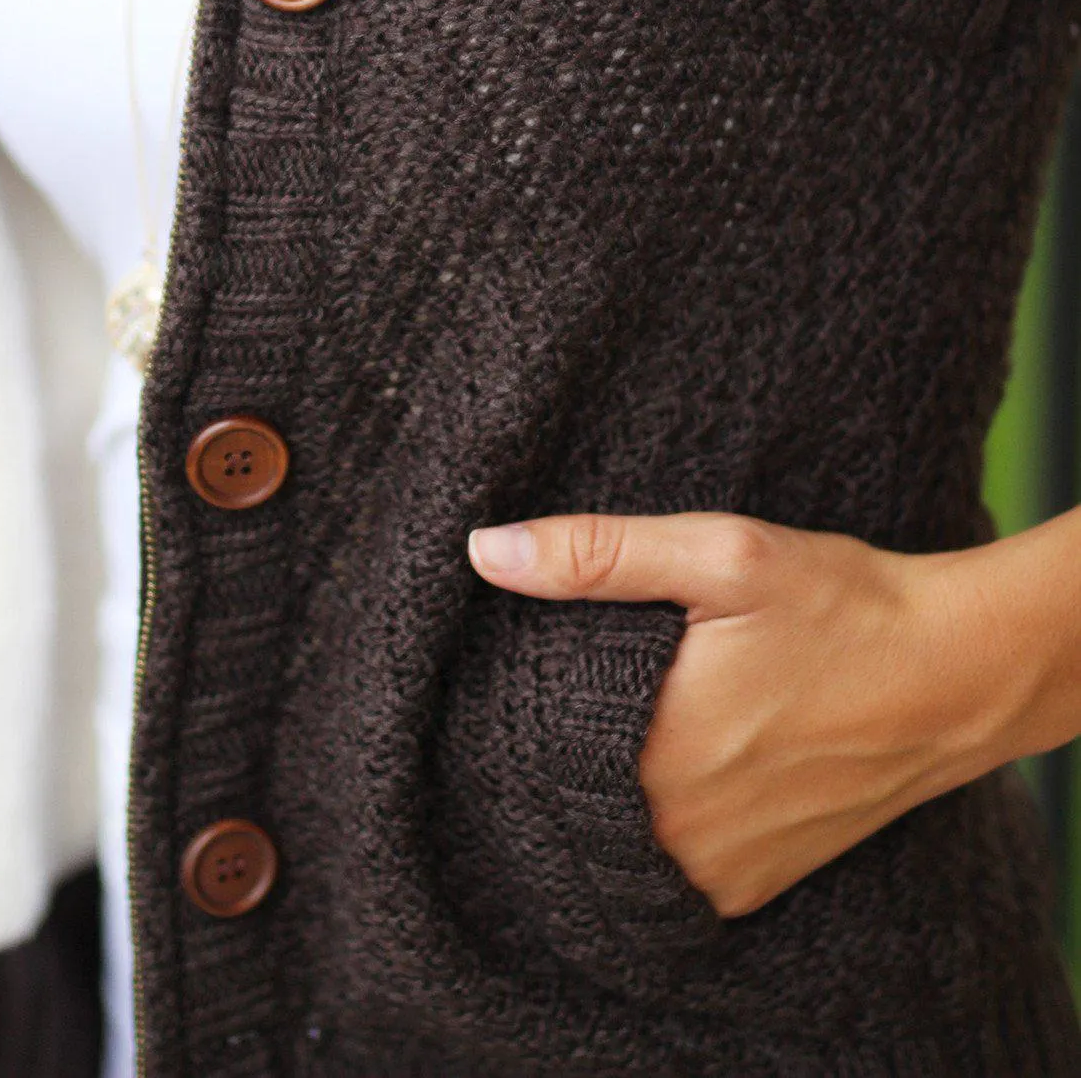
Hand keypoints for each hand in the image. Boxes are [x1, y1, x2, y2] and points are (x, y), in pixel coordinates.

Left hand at [466, 509, 1070, 916]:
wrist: (954, 674)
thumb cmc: (841, 605)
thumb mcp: (721, 554)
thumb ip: (597, 554)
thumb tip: (485, 551)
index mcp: (654, 750)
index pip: (528, 741)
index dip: (516, 697)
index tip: (521, 658)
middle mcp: (677, 829)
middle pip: (566, 789)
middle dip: (560, 737)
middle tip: (585, 678)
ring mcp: (715, 869)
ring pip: (612, 831)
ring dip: (605, 784)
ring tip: (631, 715)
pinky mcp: (747, 887)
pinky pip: (665, 865)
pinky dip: (655, 820)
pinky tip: (673, 760)